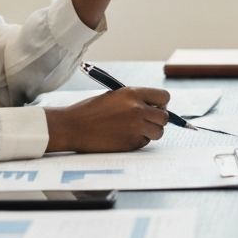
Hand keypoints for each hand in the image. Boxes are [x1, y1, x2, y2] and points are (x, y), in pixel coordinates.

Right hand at [45, 87, 169, 151]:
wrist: (73, 126)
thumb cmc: (91, 110)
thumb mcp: (115, 96)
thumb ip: (135, 100)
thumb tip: (153, 108)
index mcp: (133, 94)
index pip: (164, 97)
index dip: (161, 103)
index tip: (156, 107)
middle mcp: (138, 110)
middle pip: (164, 117)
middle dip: (158, 119)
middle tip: (148, 121)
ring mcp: (135, 127)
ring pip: (158, 132)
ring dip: (151, 132)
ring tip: (136, 129)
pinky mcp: (130, 143)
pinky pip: (144, 143)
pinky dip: (138, 141)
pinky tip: (124, 136)